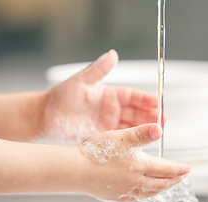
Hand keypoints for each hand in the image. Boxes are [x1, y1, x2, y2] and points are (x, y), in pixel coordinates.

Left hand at [40, 49, 158, 142]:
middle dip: (151, 115)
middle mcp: (110, 109)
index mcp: (108, 95)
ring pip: (131, 126)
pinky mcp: (102, 136)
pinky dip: (132, 140)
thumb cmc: (59, 98)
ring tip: (158, 131)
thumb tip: (112, 54)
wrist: (44, 118)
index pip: (133, 96)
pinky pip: (120, 138)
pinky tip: (141, 142)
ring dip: (145, 128)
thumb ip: (98, 70)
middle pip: (136, 112)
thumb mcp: (80, 81)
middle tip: (163, 119)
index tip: (159, 102)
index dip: (147, 99)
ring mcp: (107, 123)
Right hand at [77, 123, 189, 201]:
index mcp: (140, 166)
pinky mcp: (113, 196)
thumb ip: (142, 133)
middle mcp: (135, 182)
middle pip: (160, 184)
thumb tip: (159, 129)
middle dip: (173, 181)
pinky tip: (138, 194)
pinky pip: (133, 199)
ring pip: (148, 193)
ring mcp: (124, 191)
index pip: (166, 169)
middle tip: (181, 179)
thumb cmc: (96, 152)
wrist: (75, 170)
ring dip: (160, 189)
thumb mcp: (122, 137)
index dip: (178, 169)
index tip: (187, 169)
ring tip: (164, 186)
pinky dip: (141, 196)